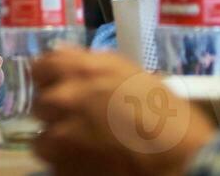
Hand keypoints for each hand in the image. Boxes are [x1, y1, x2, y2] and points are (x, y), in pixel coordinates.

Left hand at [30, 49, 214, 175]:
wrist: (178, 159)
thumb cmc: (165, 113)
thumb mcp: (130, 74)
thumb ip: (90, 64)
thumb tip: (62, 55)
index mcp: (80, 70)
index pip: (41, 67)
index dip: (50, 78)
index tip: (62, 87)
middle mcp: (63, 98)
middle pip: (41, 103)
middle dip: (57, 112)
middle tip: (80, 121)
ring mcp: (59, 135)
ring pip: (42, 138)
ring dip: (58, 142)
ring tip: (85, 147)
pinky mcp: (62, 167)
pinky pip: (53, 164)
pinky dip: (66, 164)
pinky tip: (90, 162)